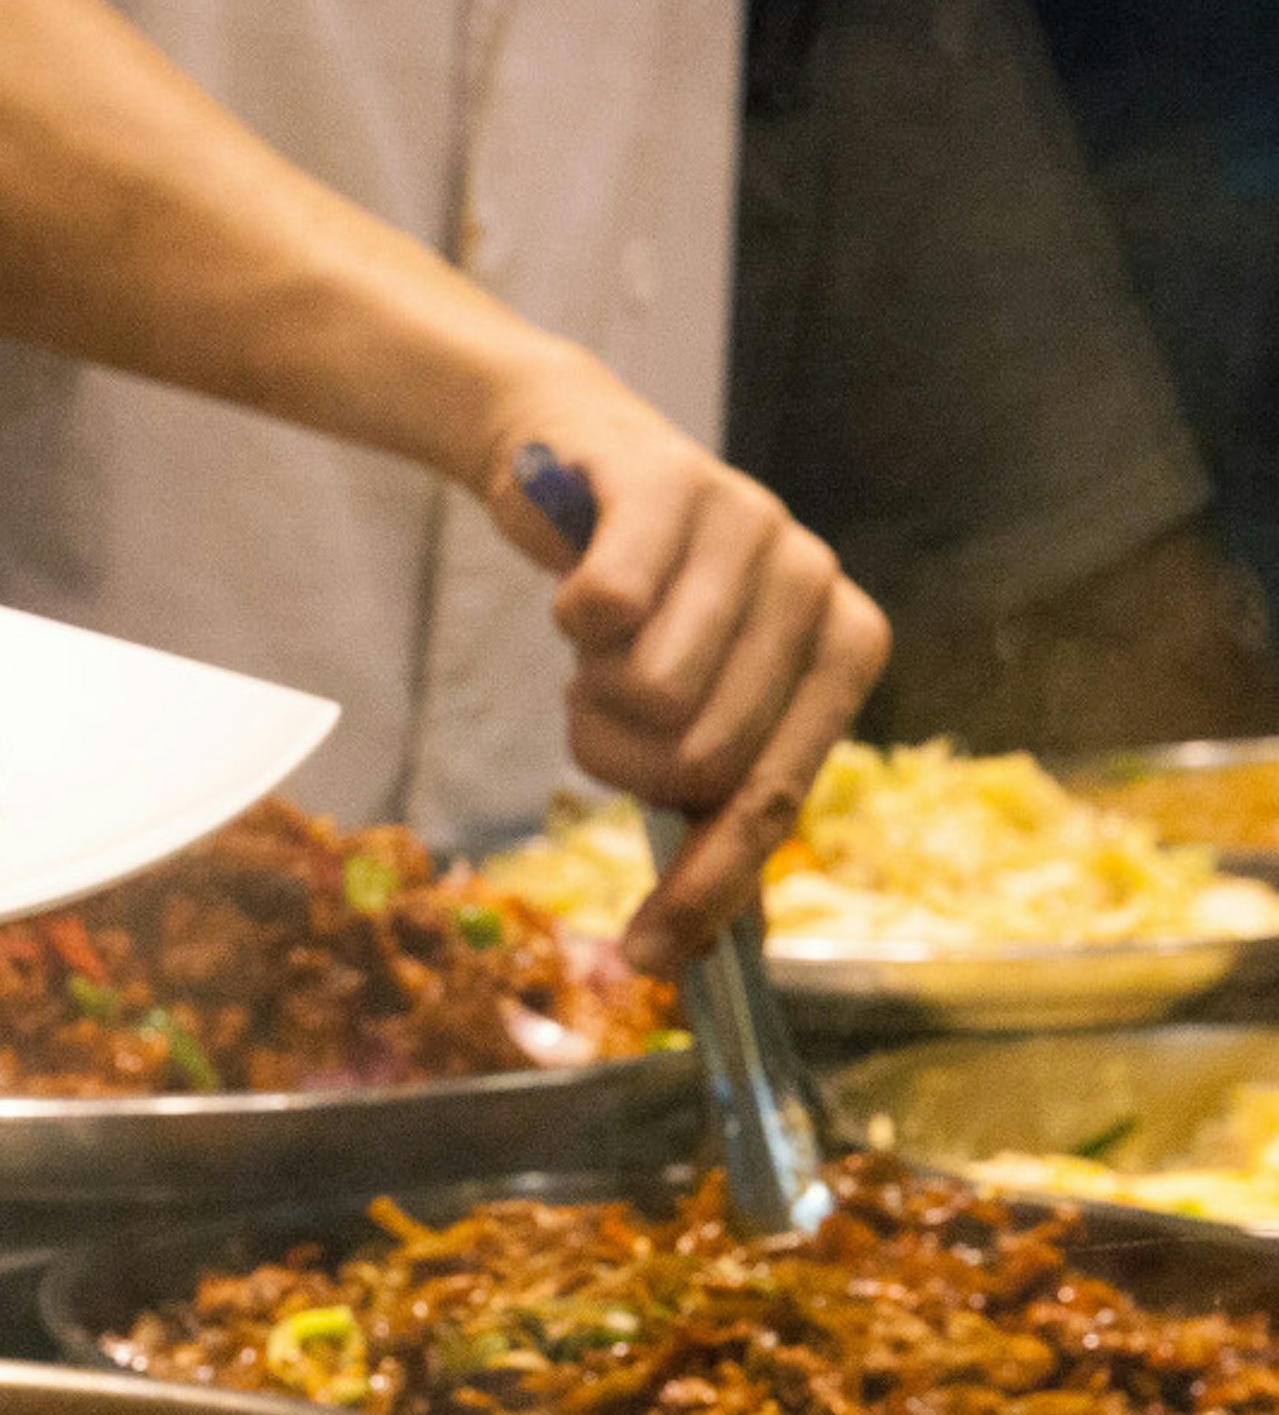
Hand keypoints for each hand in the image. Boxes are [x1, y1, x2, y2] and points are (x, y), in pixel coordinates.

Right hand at [477, 356, 888, 973]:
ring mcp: (751, 526)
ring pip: (651, 692)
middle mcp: (817, 583)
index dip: (706, 885)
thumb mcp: (688, 698)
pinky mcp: (667, 484)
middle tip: (601, 710)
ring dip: (590, 692)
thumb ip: (704, 791)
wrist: (579, 459)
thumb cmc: (642, 604)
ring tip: (597, 649)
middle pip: (700, 759)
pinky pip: (604, 608)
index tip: (646, 956)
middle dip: (622, 760)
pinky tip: (581, 589)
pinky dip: (570, 620)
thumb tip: (684, 944)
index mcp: (844, 648)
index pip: (772, 799)